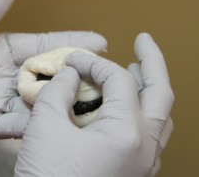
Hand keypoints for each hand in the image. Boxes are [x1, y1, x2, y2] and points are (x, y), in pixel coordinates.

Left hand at [0, 0, 106, 147]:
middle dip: (75, 74)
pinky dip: (38, 127)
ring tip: (92, 103)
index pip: (43, 43)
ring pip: (39, 102)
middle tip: (105, 76)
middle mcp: (4, 74)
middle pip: (47, 74)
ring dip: (63, 102)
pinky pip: (18, 126)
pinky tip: (59, 126)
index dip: (71, 41)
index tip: (99, 40)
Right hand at [14, 33, 173, 176]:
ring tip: (137, 70)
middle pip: (160, 94)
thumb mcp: (45, 127)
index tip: (74, 59)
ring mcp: (143, 164)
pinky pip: (148, 134)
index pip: (118, 81)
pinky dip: (139, 112)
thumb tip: (70, 75)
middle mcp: (145, 149)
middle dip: (152, 61)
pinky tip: (122, 106)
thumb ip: (58, 91)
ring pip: (158, 116)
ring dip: (148, 88)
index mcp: (127, 135)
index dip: (93, 63)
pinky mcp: (132, 173)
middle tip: (143, 40)